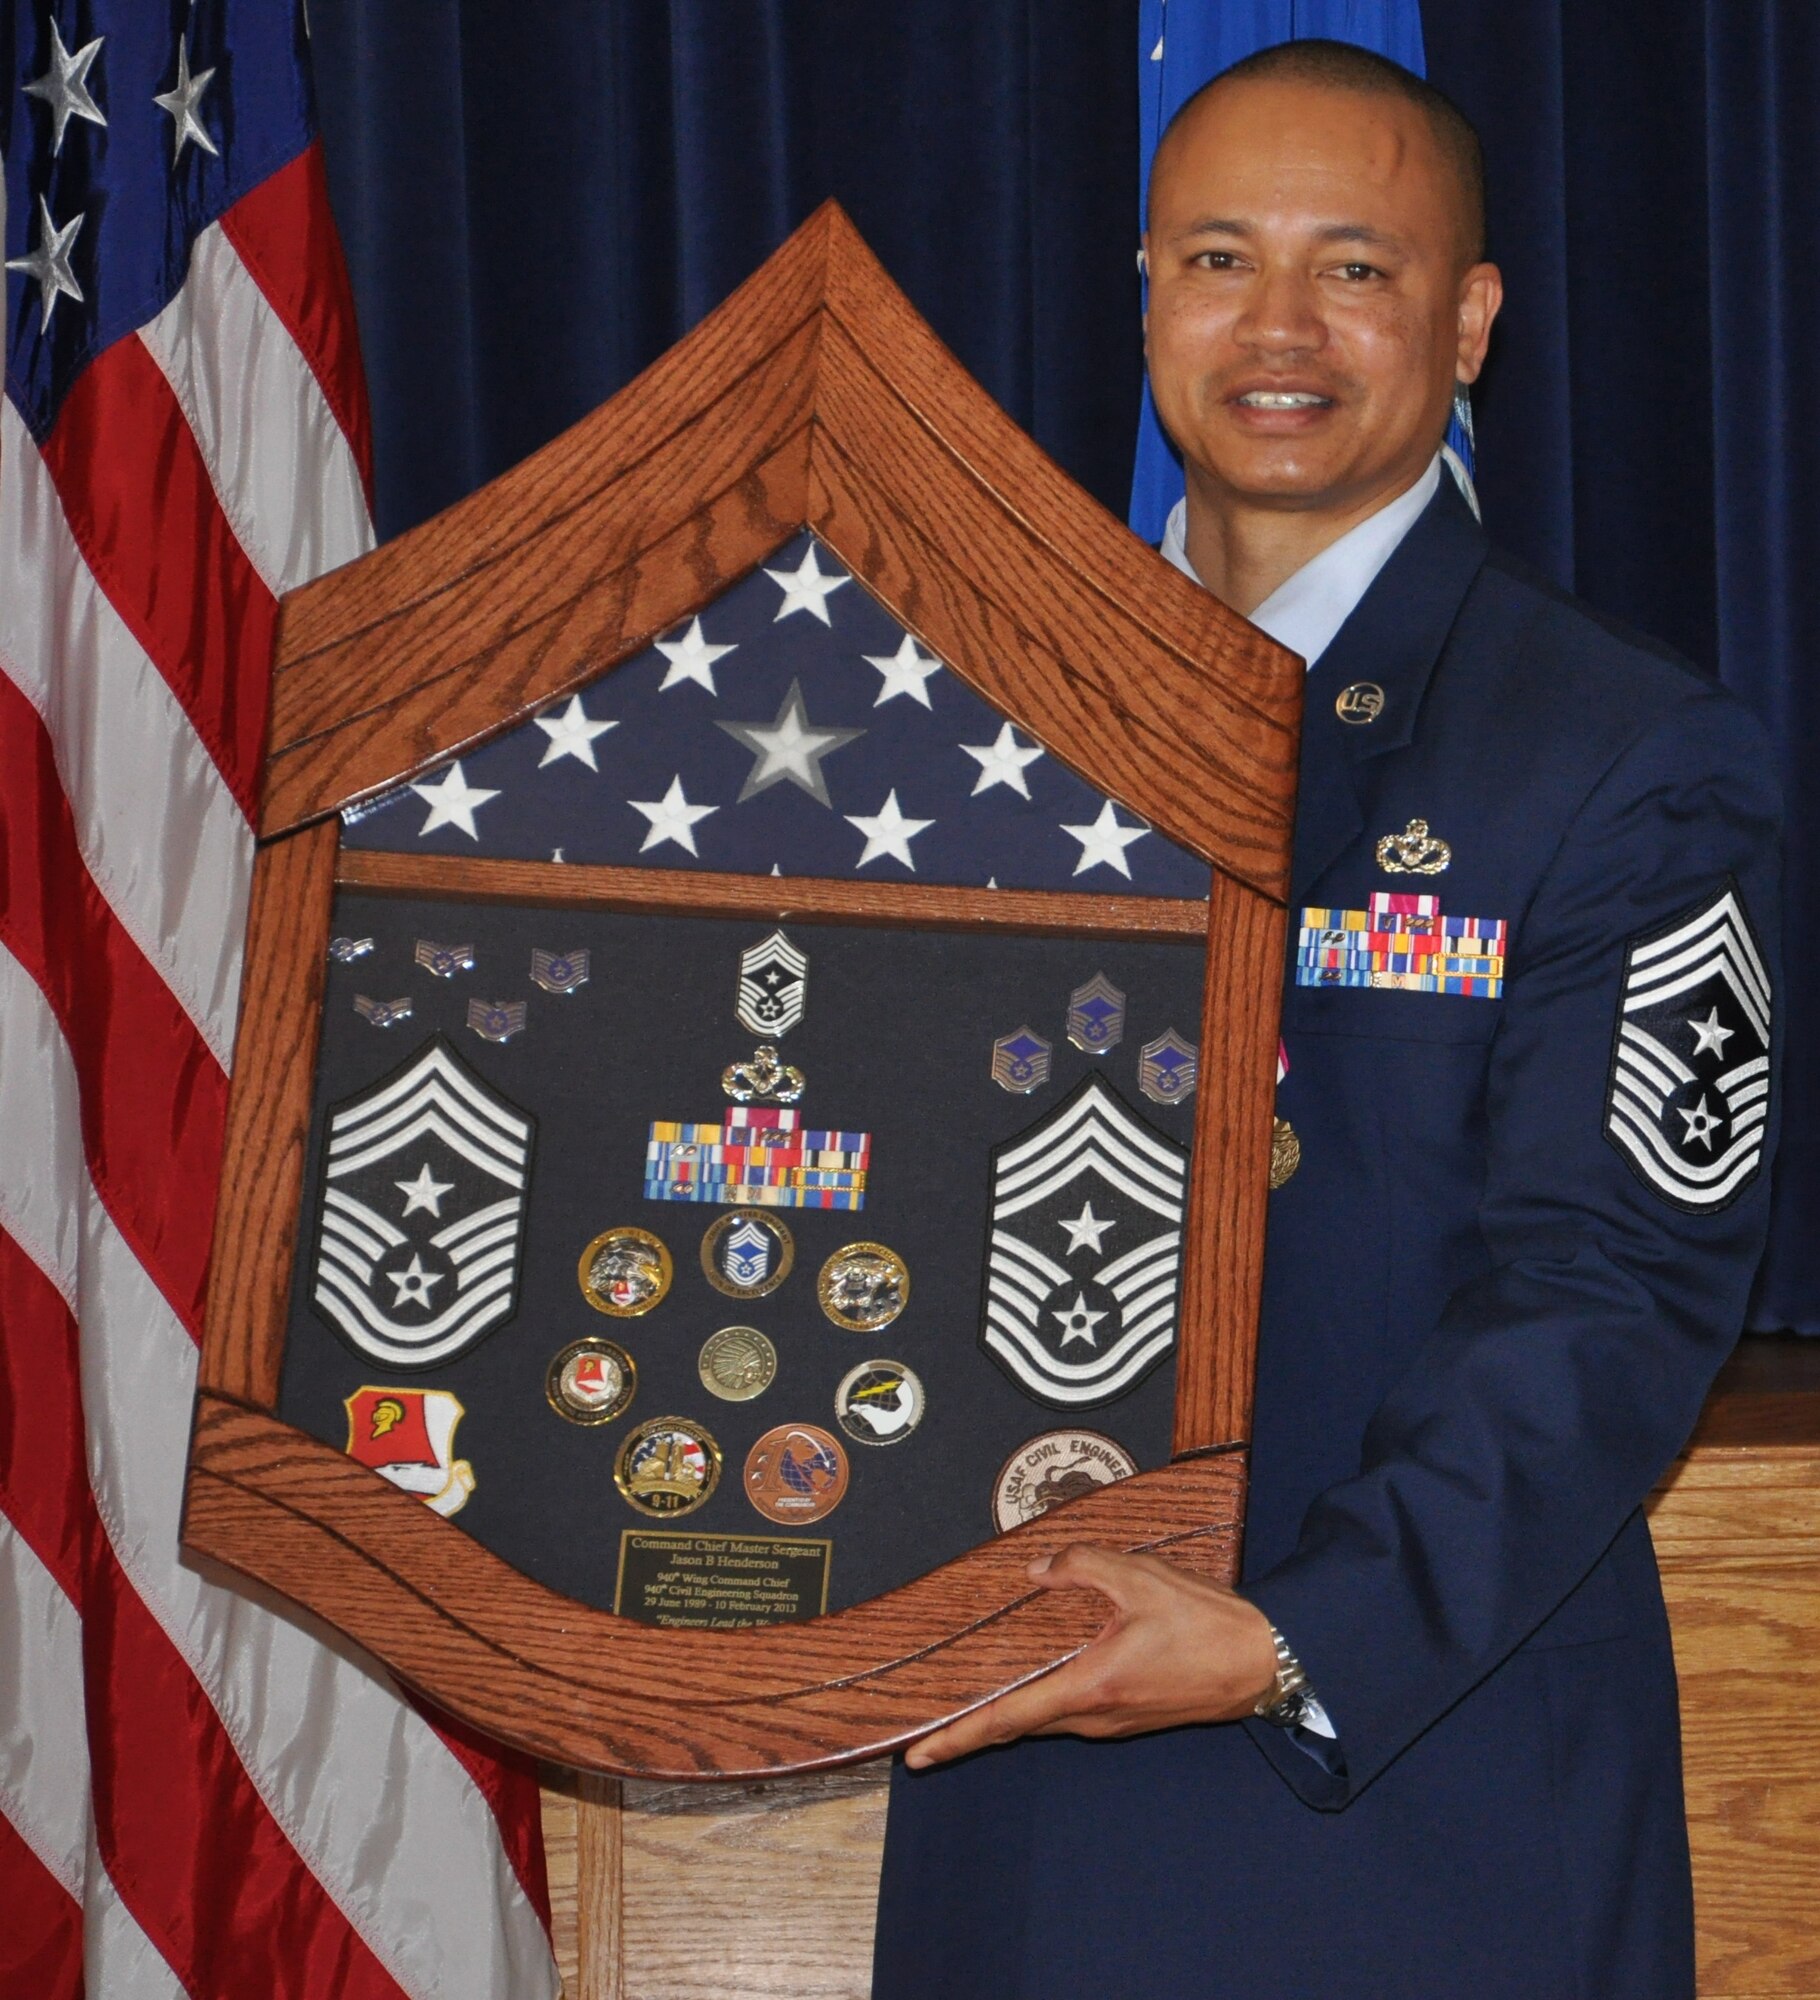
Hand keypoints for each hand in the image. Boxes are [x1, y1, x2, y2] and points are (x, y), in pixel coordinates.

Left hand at [904, 1543, 1280, 1768]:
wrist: (1260, 1663)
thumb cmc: (1204, 1622)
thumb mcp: (1141, 1576)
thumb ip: (1083, 1564)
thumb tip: (1037, 1569)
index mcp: (1090, 1685)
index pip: (1007, 1718)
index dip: (958, 1737)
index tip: (917, 1756)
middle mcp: (1093, 1715)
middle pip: (1017, 1724)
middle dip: (969, 1726)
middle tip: (923, 1724)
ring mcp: (1108, 1721)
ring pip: (1041, 1718)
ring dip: (1003, 1713)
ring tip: (961, 1700)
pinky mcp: (1122, 1716)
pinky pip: (1065, 1712)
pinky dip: (1035, 1703)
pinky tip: (1024, 1681)